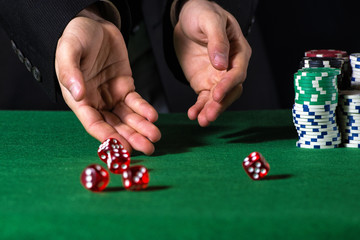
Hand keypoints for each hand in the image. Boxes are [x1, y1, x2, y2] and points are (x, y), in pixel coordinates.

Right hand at [55, 10, 160, 154]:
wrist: (93, 23)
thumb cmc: (76, 36)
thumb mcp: (68, 50)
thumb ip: (70, 72)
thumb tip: (78, 95)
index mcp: (79, 99)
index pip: (94, 124)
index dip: (109, 138)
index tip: (124, 148)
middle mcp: (96, 102)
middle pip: (115, 126)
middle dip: (132, 138)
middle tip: (148, 148)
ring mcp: (111, 95)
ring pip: (127, 117)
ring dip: (141, 128)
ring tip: (155, 137)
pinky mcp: (124, 86)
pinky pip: (136, 102)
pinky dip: (145, 110)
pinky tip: (153, 116)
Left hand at [173, 0, 251, 125]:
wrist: (186, 18)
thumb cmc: (202, 13)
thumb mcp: (210, 20)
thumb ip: (217, 41)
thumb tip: (221, 64)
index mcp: (239, 51)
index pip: (238, 72)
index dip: (229, 84)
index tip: (217, 94)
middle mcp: (231, 67)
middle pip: (231, 90)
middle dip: (220, 104)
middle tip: (209, 115)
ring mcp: (217, 77)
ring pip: (218, 99)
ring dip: (210, 110)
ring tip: (201, 120)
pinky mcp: (204, 83)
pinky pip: (204, 98)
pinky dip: (199, 107)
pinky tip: (193, 115)